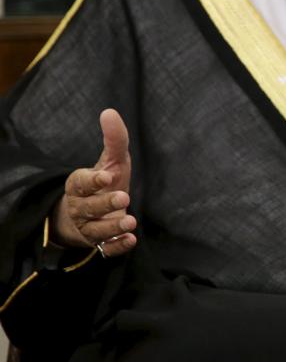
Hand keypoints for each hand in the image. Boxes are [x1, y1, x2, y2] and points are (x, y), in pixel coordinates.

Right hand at [50, 109, 136, 256]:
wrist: (92, 213)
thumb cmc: (104, 182)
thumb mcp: (110, 160)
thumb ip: (114, 139)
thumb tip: (109, 112)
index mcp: (79, 186)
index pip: (80, 183)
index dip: (92, 180)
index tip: (106, 177)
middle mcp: (80, 208)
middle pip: (87, 208)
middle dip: (104, 203)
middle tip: (124, 197)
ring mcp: (89, 227)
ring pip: (96, 230)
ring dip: (113, 227)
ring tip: (131, 222)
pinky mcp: (101, 243)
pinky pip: (106, 249)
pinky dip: (117, 246)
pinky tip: (130, 240)